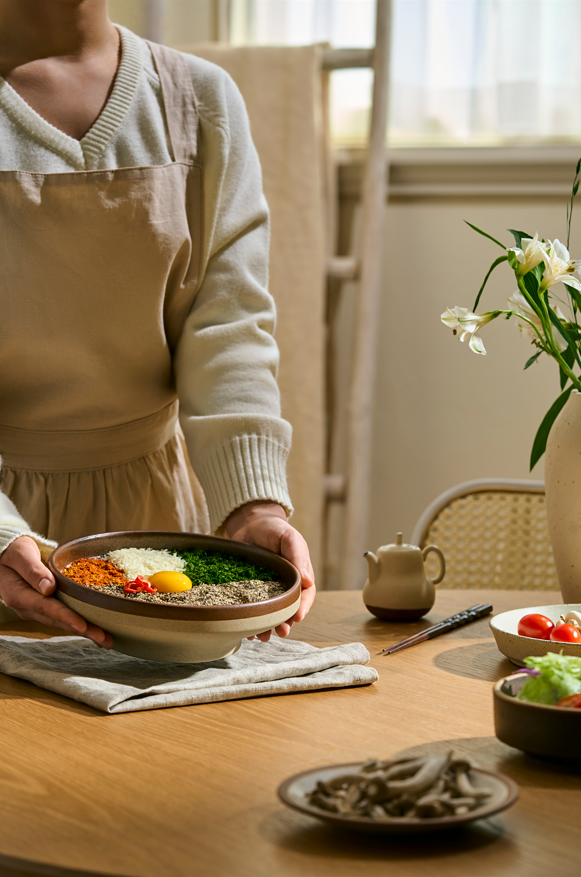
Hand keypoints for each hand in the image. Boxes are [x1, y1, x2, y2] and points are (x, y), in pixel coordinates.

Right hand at [0, 536, 112, 647]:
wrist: (4, 557)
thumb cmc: (13, 552)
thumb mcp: (21, 555)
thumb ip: (33, 570)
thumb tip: (48, 588)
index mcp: (19, 595)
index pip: (46, 607)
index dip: (65, 616)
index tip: (83, 625)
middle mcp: (28, 608)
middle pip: (57, 620)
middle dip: (82, 629)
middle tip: (104, 638)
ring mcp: (36, 610)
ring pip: (61, 623)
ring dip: (84, 631)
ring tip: (105, 639)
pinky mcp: (44, 609)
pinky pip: (62, 618)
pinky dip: (79, 624)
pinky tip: (95, 630)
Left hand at [224, 501, 315, 641]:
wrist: (249, 522)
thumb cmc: (274, 529)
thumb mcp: (290, 538)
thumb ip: (298, 557)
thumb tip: (308, 581)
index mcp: (298, 575)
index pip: (305, 595)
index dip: (303, 608)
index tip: (297, 618)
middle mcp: (283, 586)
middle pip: (287, 610)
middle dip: (284, 623)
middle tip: (280, 632)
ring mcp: (265, 590)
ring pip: (269, 613)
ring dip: (267, 627)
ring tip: (261, 636)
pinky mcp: (248, 590)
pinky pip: (251, 608)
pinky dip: (249, 620)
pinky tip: (245, 628)